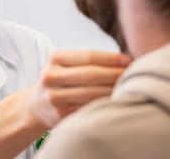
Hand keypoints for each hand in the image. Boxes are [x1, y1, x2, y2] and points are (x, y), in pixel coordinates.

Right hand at [0, 51, 130, 158]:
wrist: (36, 105)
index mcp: (55, 58)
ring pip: (91, 93)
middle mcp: (51, 76)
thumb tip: (126, 60)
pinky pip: (88, 107)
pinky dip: (104, 104)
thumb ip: (88, 61)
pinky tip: (115, 101)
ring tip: (129, 87)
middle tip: (133, 74)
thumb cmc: (60, 80)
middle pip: (91, 74)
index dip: (111, 58)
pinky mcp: (60, 114)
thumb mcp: (65, 64)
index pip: (88, 56)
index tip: (128, 60)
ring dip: (113, 90)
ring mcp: (54, 96)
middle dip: (115, 74)